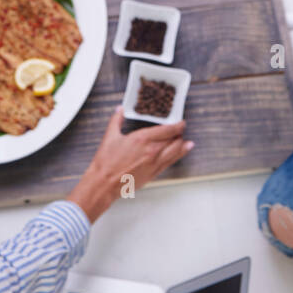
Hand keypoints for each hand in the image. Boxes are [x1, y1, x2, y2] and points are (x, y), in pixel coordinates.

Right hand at [67, 107, 192, 222]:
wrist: (104, 183)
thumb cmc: (106, 162)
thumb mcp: (110, 136)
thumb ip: (116, 120)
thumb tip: (120, 110)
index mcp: (143, 138)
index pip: (167, 130)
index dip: (177, 125)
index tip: (180, 123)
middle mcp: (152, 150)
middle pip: (174, 140)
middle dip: (179, 134)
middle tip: (181, 131)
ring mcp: (155, 163)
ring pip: (175, 152)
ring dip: (182, 145)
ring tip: (188, 142)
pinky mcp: (153, 173)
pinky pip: (170, 163)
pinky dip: (178, 156)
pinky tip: (181, 154)